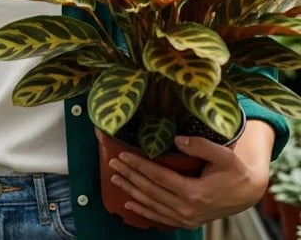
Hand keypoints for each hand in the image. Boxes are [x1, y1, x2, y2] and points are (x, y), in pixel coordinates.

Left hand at [107, 122, 272, 228]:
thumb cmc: (235, 171)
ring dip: (130, 191)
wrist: (247, 193)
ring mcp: (187, 218)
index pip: (158, 176)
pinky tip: (129, 203)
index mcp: (195, 192)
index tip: (122, 155)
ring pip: (151, 204)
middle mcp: (188, 208)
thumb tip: (177, 139)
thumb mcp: (223, 155)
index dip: (139, 165)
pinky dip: (142, 211)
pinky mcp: (187, 221)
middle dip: (129, 176)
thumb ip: (200, 146)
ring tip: (114, 178)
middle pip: (150, 190)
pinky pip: (159, 217)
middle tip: (112, 163)